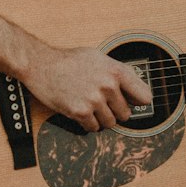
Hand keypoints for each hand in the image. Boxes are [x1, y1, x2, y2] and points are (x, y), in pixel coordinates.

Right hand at [22, 45, 152, 132]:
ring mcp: (94, 99)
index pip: (144, 97)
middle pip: (126, 114)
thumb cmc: (69, 60)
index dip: (137, 102)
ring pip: (110, 123)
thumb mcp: (99, 58)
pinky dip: (88, 124)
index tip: (132, 103)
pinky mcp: (80, 111)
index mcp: (116, 71)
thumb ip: (118, 73)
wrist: (41, 64)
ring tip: (90, 106)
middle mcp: (108, 85)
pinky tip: (81, 112)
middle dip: (115, 111)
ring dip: (101, 119)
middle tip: (102, 104)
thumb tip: (135, 89)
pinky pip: (94, 128)